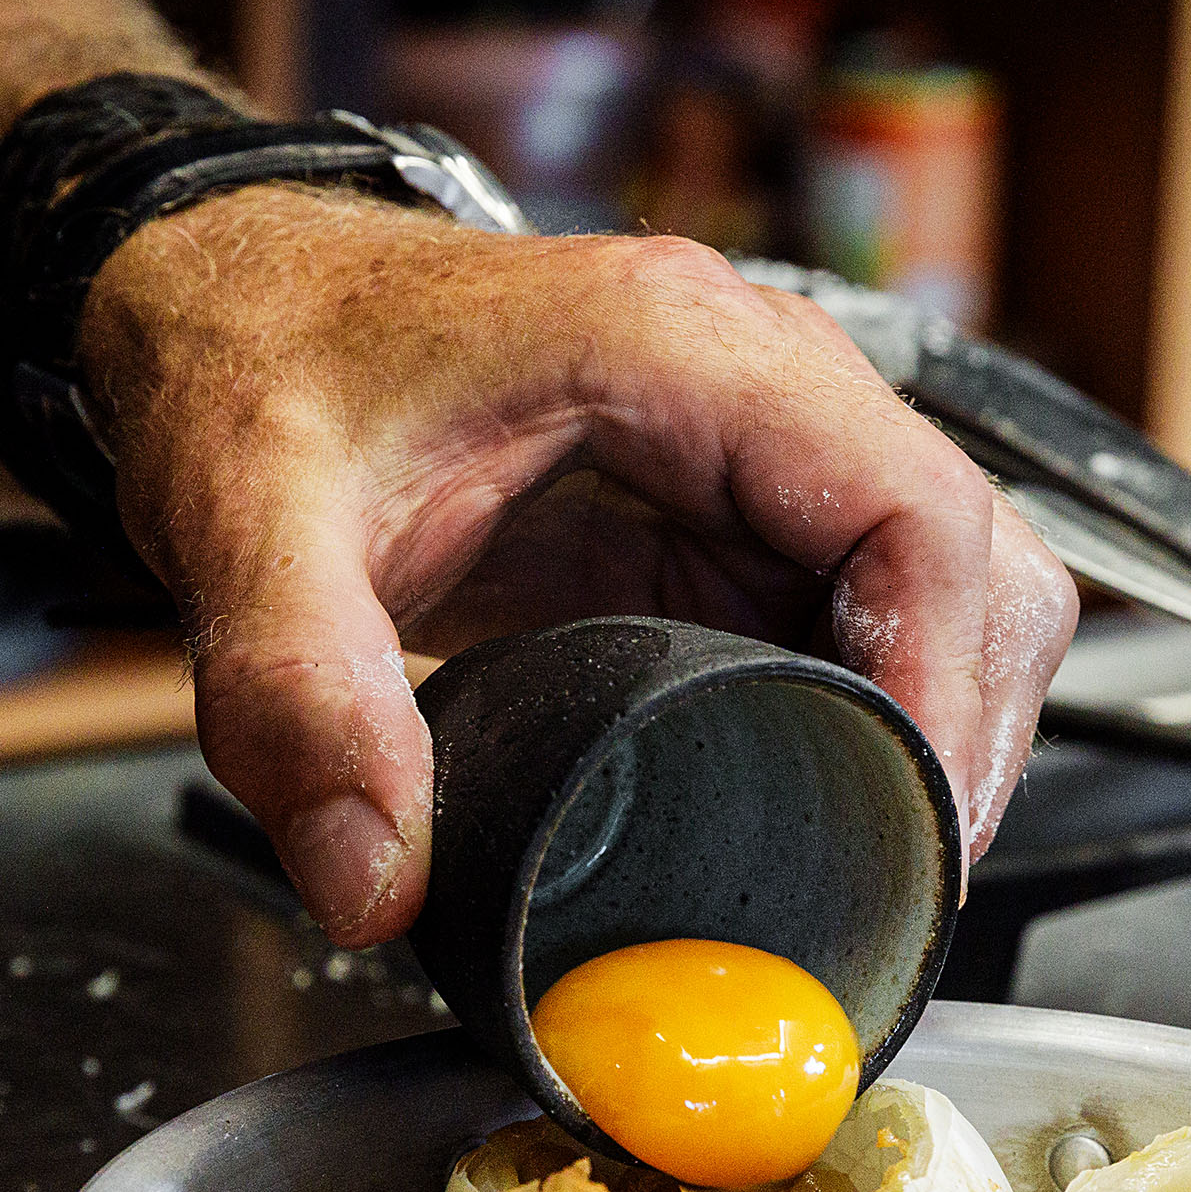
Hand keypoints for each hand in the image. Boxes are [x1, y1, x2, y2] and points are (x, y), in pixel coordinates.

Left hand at [81, 190, 1078, 944]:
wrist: (219, 308)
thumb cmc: (254, 366)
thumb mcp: (247, 529)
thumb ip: (301, 701)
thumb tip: (373, 876)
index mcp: (675, 348)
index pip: (912, 509)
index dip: (943, 681)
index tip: (911, 821)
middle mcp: (749, 379)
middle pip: (971, 556)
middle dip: (965, 731)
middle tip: (903, 882)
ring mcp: (750, 445)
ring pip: (942, 588)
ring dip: (935, 728)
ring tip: (874, 863)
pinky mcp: (723, 511)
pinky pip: (859, 614)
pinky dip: (869, 716)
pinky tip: (816, 807)